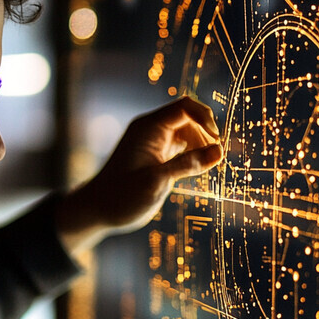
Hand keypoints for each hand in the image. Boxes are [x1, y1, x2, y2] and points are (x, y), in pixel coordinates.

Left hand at [56, 96, 221, 256]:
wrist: (99, 210)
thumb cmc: (122, 197)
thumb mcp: (157, 181)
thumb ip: (187, 165)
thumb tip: (219, 152)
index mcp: (148, 128)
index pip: (184, 108)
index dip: (205, 119)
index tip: (217, 141)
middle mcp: (151, 130)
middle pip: (188, 116)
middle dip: (205, 132)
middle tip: (216, 156)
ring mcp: (154, 141)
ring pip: (187, 130)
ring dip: (202, 142)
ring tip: (209, 164)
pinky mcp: (157, 155)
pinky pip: (182, 144)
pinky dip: (194, 152)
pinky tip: (200, 167)